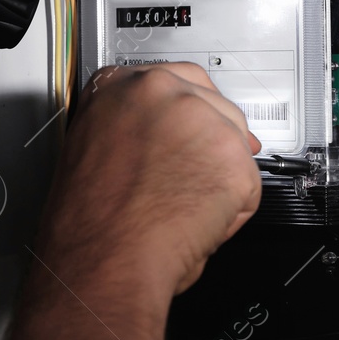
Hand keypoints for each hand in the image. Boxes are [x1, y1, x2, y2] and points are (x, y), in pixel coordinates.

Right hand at [38, 63, 262, 299]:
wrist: (102, 259)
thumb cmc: (90, 224)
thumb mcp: (94, 149)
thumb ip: (132, 128)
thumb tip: (166, 141)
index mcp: (117, 86)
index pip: (174, 80)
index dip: (187, 113)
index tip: (189, 133)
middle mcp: (158, 89)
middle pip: (212, 102)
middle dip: (212, 140)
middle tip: (198, 178)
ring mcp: (198, 116)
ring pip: (235, 141)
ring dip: (221, 175)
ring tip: (186, 209)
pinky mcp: (230, 151)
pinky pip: (248, 182)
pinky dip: (234, 209)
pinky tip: (200, 222)